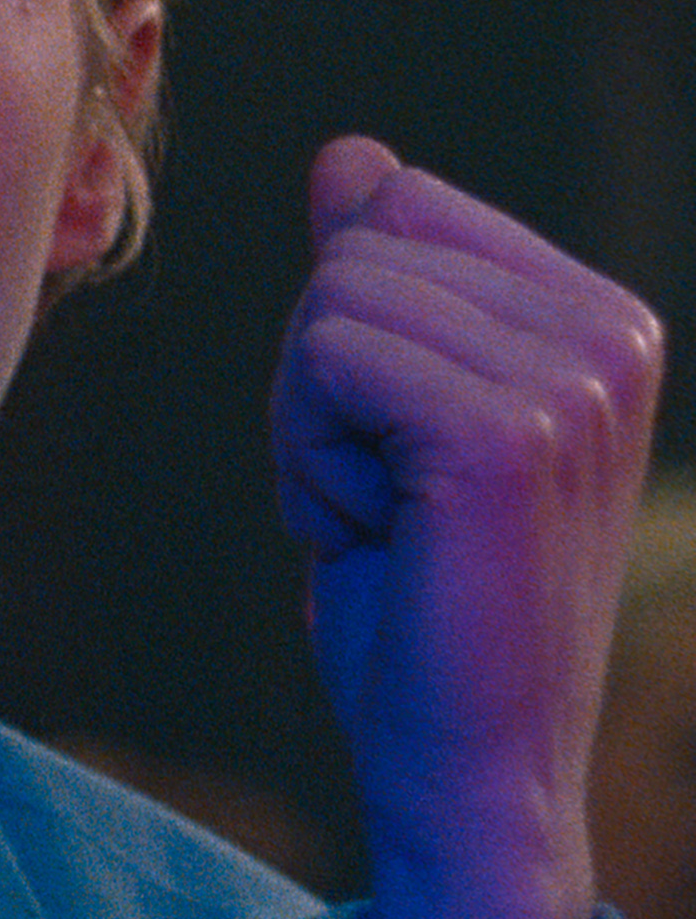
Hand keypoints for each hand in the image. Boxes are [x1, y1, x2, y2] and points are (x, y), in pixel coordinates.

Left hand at [272, 135, 663, 918]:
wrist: (464, 764)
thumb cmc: (418, 599)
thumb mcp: (389, 414)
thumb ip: (383, 280)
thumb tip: (353, 155)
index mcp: (602, 318)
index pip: (400, 207)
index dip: (349, 331)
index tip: (401, 447)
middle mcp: (611, 336)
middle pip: (358, 252)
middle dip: (319, 377)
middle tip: (385, 498)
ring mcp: (571, 383)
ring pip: (330, 306)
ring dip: (310, 424)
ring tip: (387, 522)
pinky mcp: (504, 435)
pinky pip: (326, 362)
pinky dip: (307, 458)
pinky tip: (375, 537)